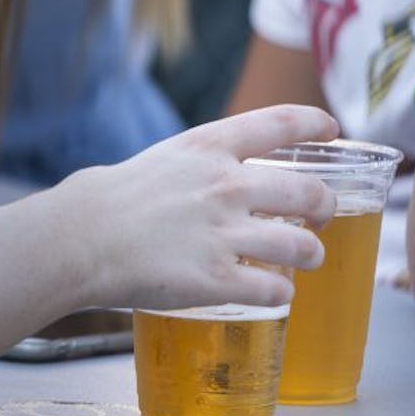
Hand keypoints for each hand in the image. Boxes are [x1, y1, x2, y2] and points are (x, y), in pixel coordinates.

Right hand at [58, 105, 339, 311]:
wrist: (82, 237)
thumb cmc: (111, 198)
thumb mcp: (163, 159)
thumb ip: (200, 164)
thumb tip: (219, 176)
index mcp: (209, 148)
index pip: (280, 122)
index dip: (315, 122)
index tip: (332, 127)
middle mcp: (226, 185)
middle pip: (310, 192)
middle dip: (325, 206)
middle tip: (321, 216)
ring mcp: (224, 233)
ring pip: (302, 247)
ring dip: (311, 255)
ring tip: (307, 259)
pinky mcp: (216, 279)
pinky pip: (274, 289)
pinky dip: (281, 293)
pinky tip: (275, 291)